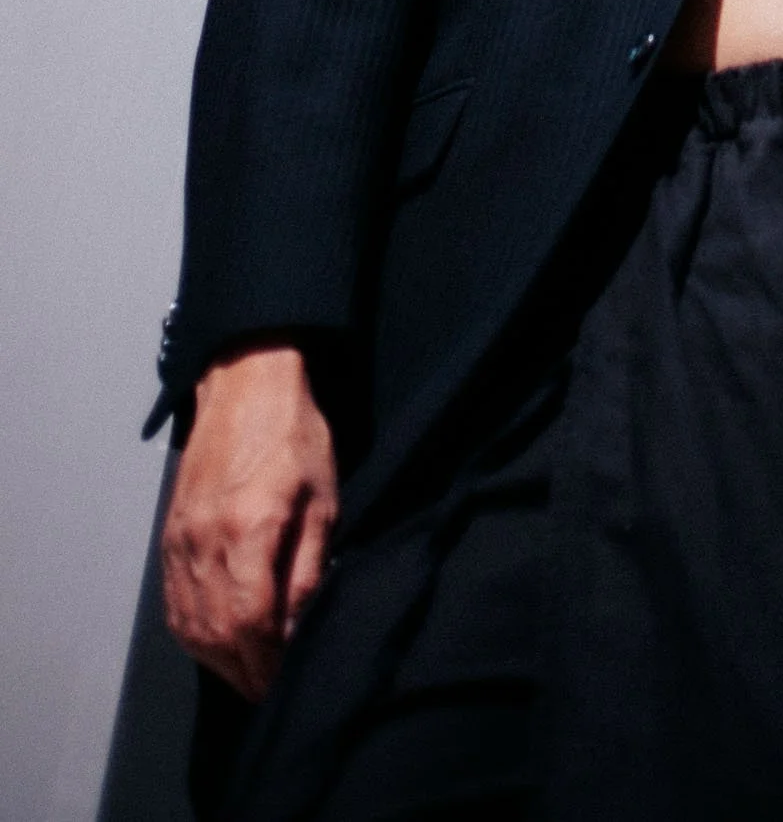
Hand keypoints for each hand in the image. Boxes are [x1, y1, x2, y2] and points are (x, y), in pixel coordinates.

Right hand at [161, 344, 337, 700]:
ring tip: (248, 673)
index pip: (250, 622)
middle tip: (270, 687)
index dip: (267, 662)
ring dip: (218, 661)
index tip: (285, 679)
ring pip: (189, 626)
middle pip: (215, 634)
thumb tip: (297, 630)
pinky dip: (194, 634)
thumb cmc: (295, 435)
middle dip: (244, 672)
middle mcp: (205, 541)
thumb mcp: (323, 499)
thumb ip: (307, 569)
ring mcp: (180, 541)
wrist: (245, 385)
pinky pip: (174, 604)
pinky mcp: (169, 538)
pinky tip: (217, 642)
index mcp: (248, 529)